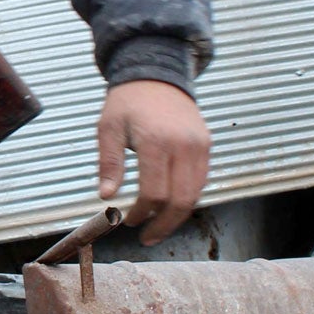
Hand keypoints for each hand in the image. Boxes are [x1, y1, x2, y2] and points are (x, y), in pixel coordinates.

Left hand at [96, 79, 211, 245]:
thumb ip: (109, 163)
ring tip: (159, 228)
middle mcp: (184, 146)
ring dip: (177, 216)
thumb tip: (106, 196)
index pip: (154, 192)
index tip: (128, 221)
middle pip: (181, 200)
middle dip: (164, 225)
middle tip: (148, 238)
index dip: (142, 213)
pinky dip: (188, 198)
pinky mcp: (207, 145)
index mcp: (156, 142)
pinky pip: (201, 180)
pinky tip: (171, 206)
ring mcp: (200, 146)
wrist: (156, 75)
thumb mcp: (108, 128)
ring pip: (195, 194)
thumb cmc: (128, 102)